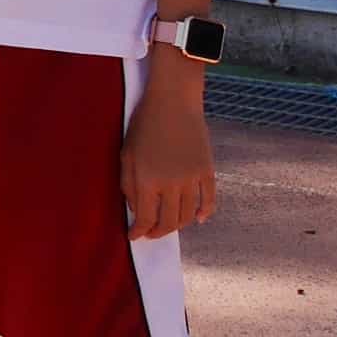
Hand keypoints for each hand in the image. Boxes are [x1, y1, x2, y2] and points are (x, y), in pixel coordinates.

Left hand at [119, 81, 216, 239]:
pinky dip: (206, 213)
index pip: (145, 219)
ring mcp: (193, 178)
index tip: (134, 236)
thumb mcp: (127, 155)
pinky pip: (210, 200)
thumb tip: (137, 212)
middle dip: (158, 232)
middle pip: (169, 223)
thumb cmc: (144, 125)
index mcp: (148, 181)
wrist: (173, 100)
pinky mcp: (207, 170)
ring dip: (178, 225)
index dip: (139, 232)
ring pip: (189, 216)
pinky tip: (199, 218)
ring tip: (169, 224)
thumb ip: (129, 186)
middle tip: (151, 233)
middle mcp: (172, 184)